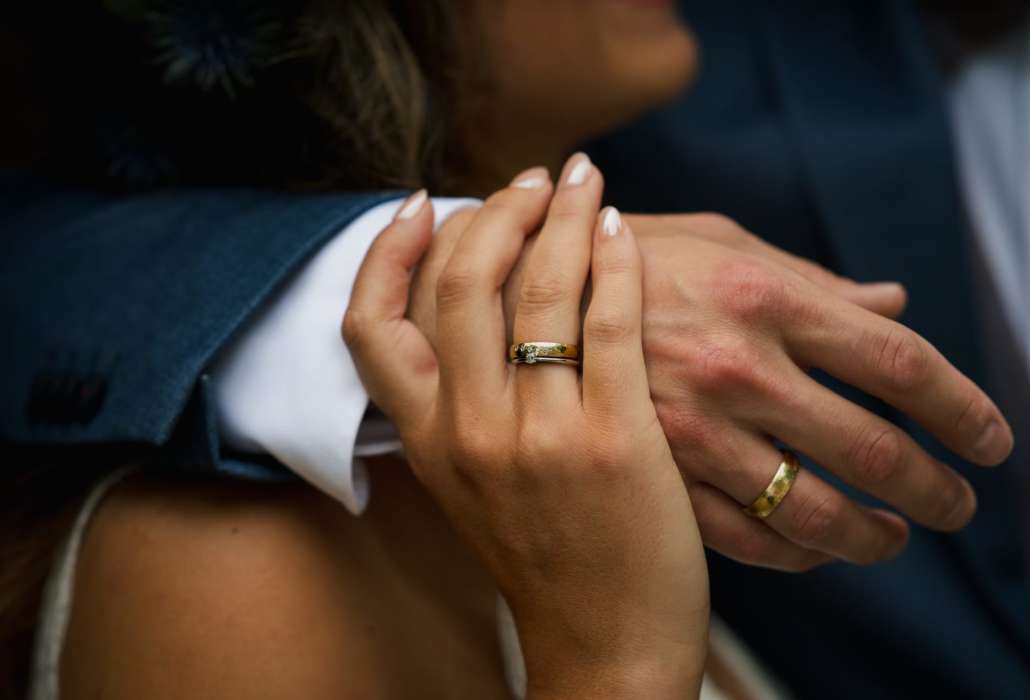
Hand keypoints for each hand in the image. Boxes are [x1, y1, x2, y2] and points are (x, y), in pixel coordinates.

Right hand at [342, 159, 708, 698]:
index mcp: (428, 444)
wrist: (605, 648)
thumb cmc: (548, 558)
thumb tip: (472, 315)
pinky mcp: (614, 442)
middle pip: (459, 285)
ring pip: (537, 290)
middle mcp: (470, 434)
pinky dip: (615, 263)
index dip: (384, 253)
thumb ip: (459, 407)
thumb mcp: (473, 486)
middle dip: (493, 211)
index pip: (370, 328)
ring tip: (581, 179)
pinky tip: (622, 231)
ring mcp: (540, 438)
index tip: (420, 202)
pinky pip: (609, 323)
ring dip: (559, 217)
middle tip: (530, 179)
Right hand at [406, 178, 1012, 571]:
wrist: (508, 297)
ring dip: (873, 537)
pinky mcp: (651, 478)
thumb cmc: (624, 256)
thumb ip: (809, 278)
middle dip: (935, 487)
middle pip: (874, 447)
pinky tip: (817, 550)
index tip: (991, 440)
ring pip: (812, 512)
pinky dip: (796, 556)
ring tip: (896, 538)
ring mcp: (690, 430)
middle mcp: (734, 365)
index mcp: (761, 294)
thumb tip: (892, 302)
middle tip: (958, 503)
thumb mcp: (718, 243)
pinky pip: (746, 540)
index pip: (898, 361)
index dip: (962, 407)